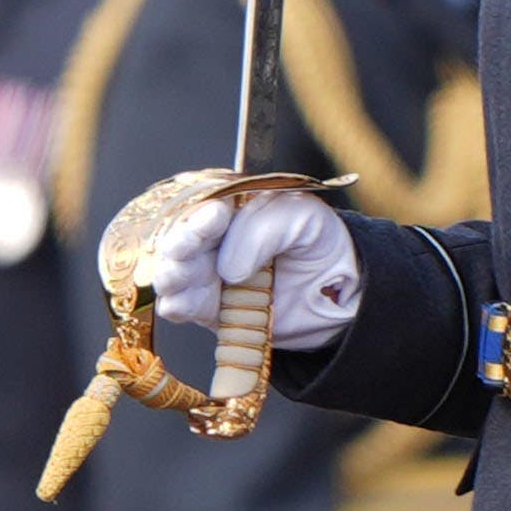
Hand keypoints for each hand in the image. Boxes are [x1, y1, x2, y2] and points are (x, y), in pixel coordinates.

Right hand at [127, 191, 358, 346]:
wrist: (341, 293)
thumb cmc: (319, 244)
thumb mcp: (303, 218)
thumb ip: (263, 230)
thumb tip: (228, 268)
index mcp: (229, 207)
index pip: (200, 202)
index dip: (202, 209)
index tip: (216, 214)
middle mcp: (210, 238)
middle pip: (176, 237)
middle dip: (180, 240)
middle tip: (192, 242)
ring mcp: (205, 273)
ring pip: (170, 271)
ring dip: (171, 272)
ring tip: (185, 272)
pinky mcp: (206, 308)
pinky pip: (178, 307)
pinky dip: (174, 304)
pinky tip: (182, 302)